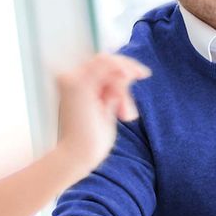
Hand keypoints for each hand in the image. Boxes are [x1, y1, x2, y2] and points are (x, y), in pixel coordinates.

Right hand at [52, 53, 150, 168]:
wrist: (78, 155)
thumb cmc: (92, 138)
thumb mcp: (108, 107)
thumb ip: (114, 90)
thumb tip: (126, 72)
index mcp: (76, 84)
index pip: (102, 64)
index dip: (123, 65)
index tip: (144, 74)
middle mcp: (71, 77)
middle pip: (105, 59)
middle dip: (126, 70)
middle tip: (142, 77)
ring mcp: (72, 78)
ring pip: (106, 61)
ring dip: (122, 80)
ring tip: (124, 110)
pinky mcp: (77, 84)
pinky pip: (104, 65)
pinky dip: (120, 71)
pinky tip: (132, 76)